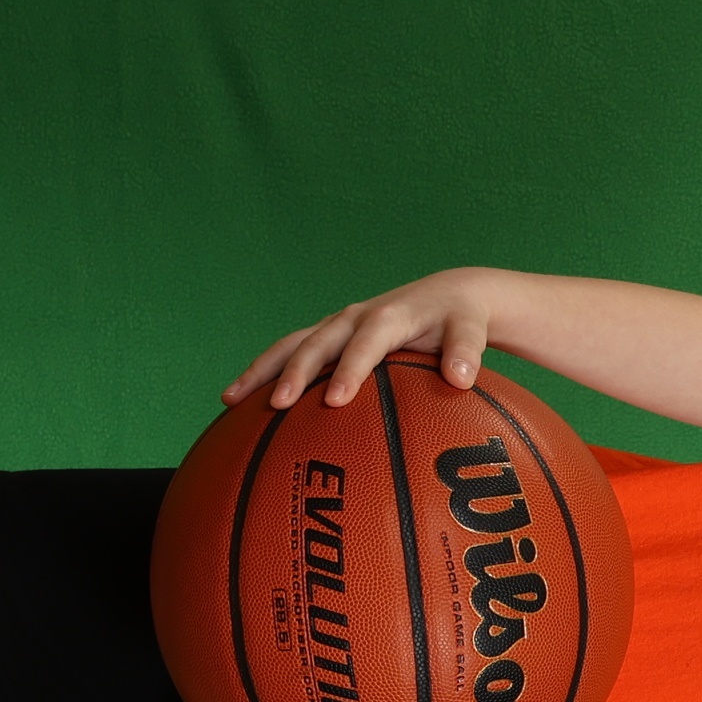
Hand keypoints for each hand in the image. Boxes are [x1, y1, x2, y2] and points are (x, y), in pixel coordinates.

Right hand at [225, 268, 508, 409]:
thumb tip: (461, 377)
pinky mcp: (330, 336)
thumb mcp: (471, 328)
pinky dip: (266, 373)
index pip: (366, 343)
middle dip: (296, 372)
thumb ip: (467, 349)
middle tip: (277, 406)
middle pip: (318, 342)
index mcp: (388, 317)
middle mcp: (355, 318)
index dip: (350, 370)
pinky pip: (293, 353)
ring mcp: (338, 326)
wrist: (447, 296)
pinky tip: (242, 403)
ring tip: (230, 400)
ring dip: (262, 370)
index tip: (336, 401)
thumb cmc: (460, 318)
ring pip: (293, 345)